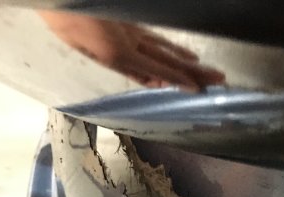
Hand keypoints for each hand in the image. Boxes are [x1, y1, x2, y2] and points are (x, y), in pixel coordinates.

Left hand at [39, 11, 224, 89]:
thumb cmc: (64, 23)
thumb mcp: (83, 51)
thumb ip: (117, 64)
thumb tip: (148, 78)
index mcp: (119, 54)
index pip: (157, 70)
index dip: (178, 80)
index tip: (197, 88)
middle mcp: (131, 41)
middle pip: (168, 59)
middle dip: (194, 71)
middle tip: (218, 78)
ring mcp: (132, 29)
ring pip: (164, 47)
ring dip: (185, 59)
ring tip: (205, 68)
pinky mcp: (129, 20)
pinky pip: (154, 37)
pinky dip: (169, 47)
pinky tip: (181, 53)